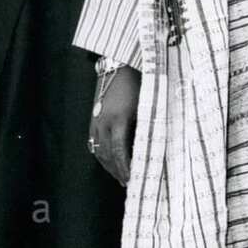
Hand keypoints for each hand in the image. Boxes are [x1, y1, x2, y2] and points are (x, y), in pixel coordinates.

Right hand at [89, 66, 140, 185]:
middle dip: (117, 171)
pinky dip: (102, 155)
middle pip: (108, 155)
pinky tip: (109, 161)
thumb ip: (147, 124)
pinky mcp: (93, 118)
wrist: (119, 63)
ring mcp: (96, 120)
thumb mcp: (146, 103)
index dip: (125, 167)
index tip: (132, 180)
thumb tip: (154, 145)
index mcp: (119, 119)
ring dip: (109, 166)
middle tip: (128, 184)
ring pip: (99, 151)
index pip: (120, 151)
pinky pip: (94, 143)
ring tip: (120, 177)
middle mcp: (104, 122)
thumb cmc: (139, 81)